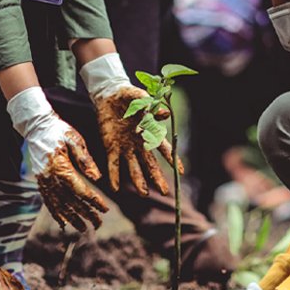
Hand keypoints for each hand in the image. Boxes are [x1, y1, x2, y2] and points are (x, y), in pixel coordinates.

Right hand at [7, 87, 107, 230]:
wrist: (36, 126)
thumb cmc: (58, 130)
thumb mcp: (75, 140)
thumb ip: (86, 160)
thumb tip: (97, 178)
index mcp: (61, 168)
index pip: (81, 190)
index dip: (94, 201)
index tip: (106, 209)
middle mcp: (50, 178)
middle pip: (70, 201)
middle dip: (86, 214)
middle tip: (99, 224)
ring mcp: (43, 181)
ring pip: (58, 205)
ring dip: (72, 218)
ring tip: (83, 228)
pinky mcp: (40, 181)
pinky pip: (48, 201)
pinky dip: (56, 213)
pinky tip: (63, 223)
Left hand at [81, 53, 179, 195]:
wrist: (109, 95)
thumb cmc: (129, 96)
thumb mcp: (140, 98)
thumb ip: (151, 107)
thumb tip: (165, 114)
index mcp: (150, 132)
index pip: (164, 148)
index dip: (172, 159)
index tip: (180, 172)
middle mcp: (140, 143)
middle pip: (150, 164)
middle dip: (157, 178)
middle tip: (165, 192)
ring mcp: (125, 147)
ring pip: (133, 167)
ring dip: (138, 181)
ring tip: (144, 194)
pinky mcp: (111, 147)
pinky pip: (113, 164)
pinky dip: (114, 176)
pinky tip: (115, 189)